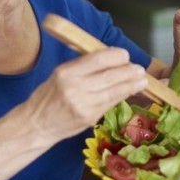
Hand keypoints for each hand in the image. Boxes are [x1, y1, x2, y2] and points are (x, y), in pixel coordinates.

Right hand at [25, 47, 147, 142]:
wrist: (37, 124)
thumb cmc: (49, 96)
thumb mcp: (60, 74)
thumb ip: (83, 67)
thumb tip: (111, 58)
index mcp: (66, 72)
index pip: (98, 59)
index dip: (116, 56)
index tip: (125, 55)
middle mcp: (75, 87)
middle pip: (109, 76)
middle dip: (128, 71)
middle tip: (140, 69)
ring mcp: (83, 104)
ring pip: (114, 91)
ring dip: (131, 85)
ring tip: (142, 80)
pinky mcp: (90, 118)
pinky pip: (110, 103)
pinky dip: (123, 96)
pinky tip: (131, 91)